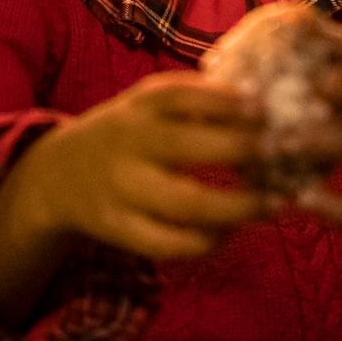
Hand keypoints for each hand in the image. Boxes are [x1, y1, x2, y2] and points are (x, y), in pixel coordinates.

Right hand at [7, 71, 275, 260]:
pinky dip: (207, 242)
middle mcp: (129, 144)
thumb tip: (265, 103)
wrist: (57, 176)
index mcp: (139, 107)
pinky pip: (170, 244)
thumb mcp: (148, 105)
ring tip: (272, 204)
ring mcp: (123, 189)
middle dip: (239, 150)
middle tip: (284, 156)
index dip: (223, 100)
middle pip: (186, 147)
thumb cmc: (128, 133)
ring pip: (185, 204)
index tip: (263, 108)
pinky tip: (231, 232)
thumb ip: (195, 102)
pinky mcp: (119, 229)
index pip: (180, 96)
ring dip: (236, 207)